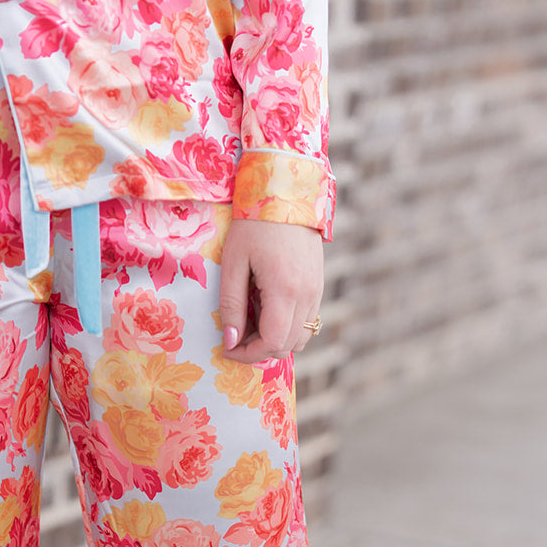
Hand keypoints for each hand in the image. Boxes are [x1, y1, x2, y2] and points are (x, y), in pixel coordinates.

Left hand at [219, 220, 323, 364]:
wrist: (286, 192)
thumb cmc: (253, 224)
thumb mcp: (234, 263)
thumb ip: (231, 305)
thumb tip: (230, 341)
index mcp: (285, 290)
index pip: (272, 343)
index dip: (249, 354)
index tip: (228, 348)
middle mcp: (307, 295)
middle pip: (287, 346)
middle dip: (259, 350)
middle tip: (235, 337)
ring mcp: (316, 291)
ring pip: (301, 338)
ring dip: (276, 340)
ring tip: (251, 325)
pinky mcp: (318, 285)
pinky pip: (307, 322)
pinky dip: (288, 327)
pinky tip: (267, 312)